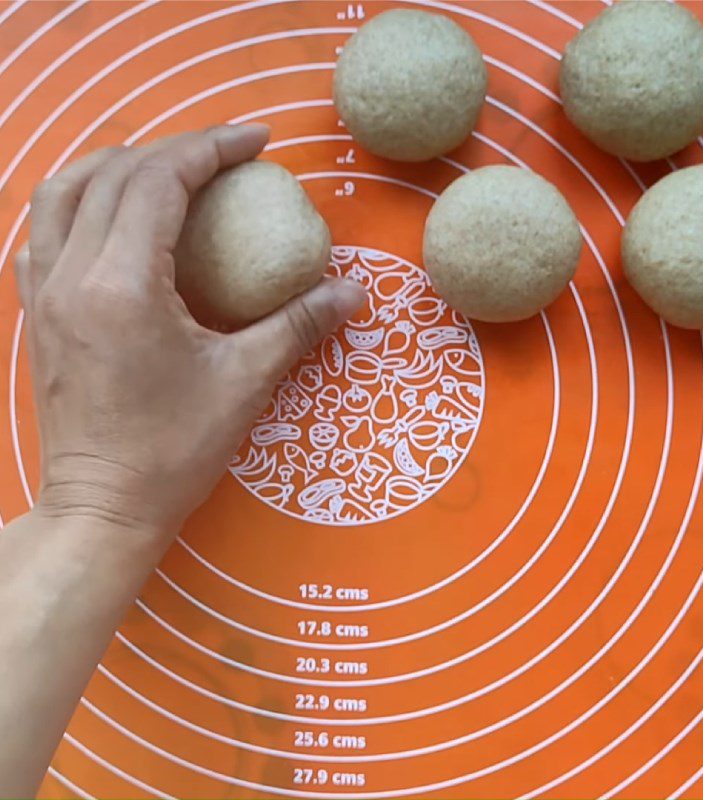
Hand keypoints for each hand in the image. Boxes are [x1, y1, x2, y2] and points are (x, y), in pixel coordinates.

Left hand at [14, 125, 364, 537]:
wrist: (102, 507)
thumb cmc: (173, 451)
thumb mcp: (245, 384)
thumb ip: (298, 326)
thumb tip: (353, 292)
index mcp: (123, 285)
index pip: (159, 181)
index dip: (212, 147)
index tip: (257, 140)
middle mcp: (71, 275)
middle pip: (112, 173)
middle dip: (173, 149)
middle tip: (224, 156)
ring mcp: (45, 292)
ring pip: (63, 191)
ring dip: (117, 164)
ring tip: (167, 167)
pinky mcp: (38, 313)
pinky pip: (44, 229)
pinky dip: (80, 200)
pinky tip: (112, 214)